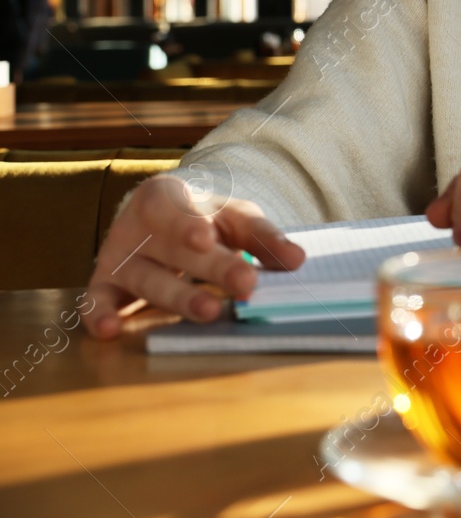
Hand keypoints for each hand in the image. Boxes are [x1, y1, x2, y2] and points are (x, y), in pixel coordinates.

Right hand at [83, 174, 306, 339]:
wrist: (164, 220)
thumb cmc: (204, 218)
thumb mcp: (234, 217)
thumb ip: (263, 236)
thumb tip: (297, 260)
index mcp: (166, 197)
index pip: (174, 208)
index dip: (186, 223)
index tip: (206, 239)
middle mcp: (137, 226)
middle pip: (174, 250)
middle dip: (211, 267)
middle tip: (246, 283)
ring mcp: (119, 257)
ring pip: (146, 279)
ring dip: (177, 297)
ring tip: (211, 310)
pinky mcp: (105, 285)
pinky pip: (95, 301)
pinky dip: (98, 316)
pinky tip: (109, 331)